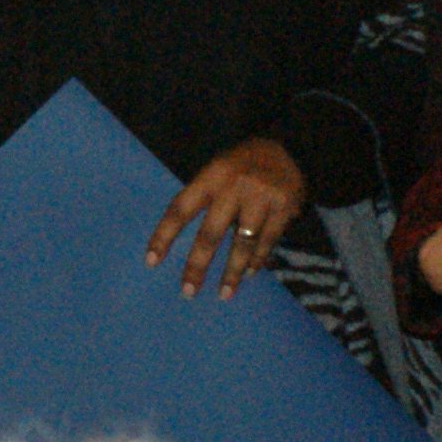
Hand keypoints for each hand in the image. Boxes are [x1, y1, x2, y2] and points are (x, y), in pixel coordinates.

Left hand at [148, 139, 308, 299]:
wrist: (289, 148)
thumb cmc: (243, 165)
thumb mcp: (218, 170)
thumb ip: (204, 198)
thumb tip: (179, 237)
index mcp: (211, 176)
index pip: (181, 208)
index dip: (165, 235)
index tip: (152, 260)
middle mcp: (234, 186)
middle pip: (211, 233)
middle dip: (197, 265)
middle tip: (188, 291)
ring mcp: (261, 198)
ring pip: (242, 243)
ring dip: (232, 272)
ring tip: (224, 293)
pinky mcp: (284, 208)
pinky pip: (267, 241)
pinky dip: (257, 260)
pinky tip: (250, 273)